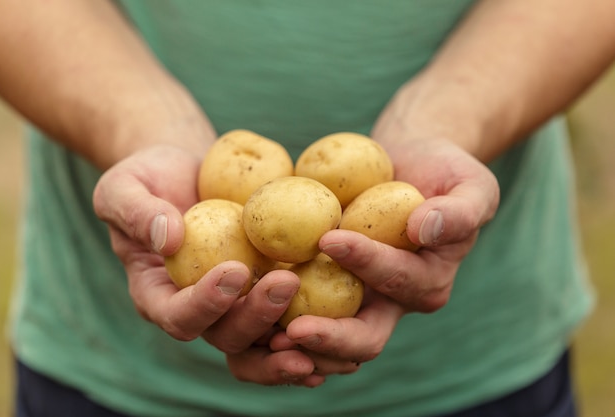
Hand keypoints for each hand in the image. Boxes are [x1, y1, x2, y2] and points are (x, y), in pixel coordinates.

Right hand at [92, 145, 315, 384]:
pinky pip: (284, 314)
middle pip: (225, 334)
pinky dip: (309, 324)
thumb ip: (136, 213)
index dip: (205, 303)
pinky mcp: (261, 288)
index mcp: (157, 295)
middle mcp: (197, 309)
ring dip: (288, 337)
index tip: (234, 270)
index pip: (178, 315)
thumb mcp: (124, 187)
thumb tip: (168, 238)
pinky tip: (340, 320)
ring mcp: (232, 304)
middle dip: (256, 316)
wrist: (184, 172)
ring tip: (321, 325)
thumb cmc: (147, 178)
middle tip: (286, 283)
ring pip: (260, 337)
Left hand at [266, 137, 498, 378]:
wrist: (407, 167)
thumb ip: (460, 211)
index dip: (368, 264)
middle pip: (365, 337)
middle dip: (330, 338)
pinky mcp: (329, 288)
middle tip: (291, 332)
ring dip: (297, 344)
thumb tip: (423, 227)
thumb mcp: (472, 186)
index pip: (397, 281)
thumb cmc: (444, 172)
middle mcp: (393, 303)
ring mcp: (358, 300)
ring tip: (261, 336)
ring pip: (330, 340)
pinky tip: (248, 309)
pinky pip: (305, 313)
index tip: (331, 238)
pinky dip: (279, 320)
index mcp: (426, 284)